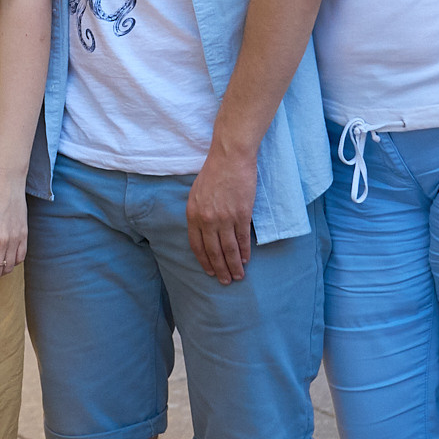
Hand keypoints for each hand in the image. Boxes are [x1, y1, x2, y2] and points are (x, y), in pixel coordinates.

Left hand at [187, 148, 255, 283]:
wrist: (230, 157)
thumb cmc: (213, 172)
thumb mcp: (197, 193)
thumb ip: (198, 212)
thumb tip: (204, 230)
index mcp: (193, 214)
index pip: (196, 245)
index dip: (204, 260)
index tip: (210, 270)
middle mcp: (207, 219)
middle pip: (213, 251)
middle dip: (219, 269)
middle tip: (225, 281)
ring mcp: (224, 218)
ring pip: (228, 249)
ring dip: (233, 265)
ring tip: (238, 276)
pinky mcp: (241, 214)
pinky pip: (242, 239)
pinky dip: (244, 252)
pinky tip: (245, 260)